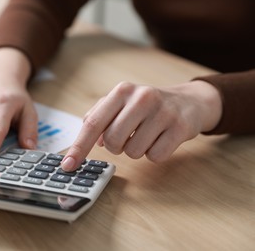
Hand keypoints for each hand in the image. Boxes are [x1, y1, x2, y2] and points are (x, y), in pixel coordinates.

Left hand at [61, 80, 221, 170]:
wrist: (189, 102)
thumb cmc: (147, 105)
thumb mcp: (121, 102)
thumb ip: (99, 116)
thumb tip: (92, 141)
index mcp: (122, 91)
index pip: (93, 123)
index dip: (79, 147)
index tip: (68, 165)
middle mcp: (142, 98)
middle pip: (112, 141)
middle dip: (115, 147)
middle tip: (127, 137)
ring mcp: (163, 112)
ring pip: (133, 152)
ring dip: (136, 150)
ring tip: (146, 135)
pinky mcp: (180, 128)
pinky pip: (155, 156)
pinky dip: (154, 153)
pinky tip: (161, 139)